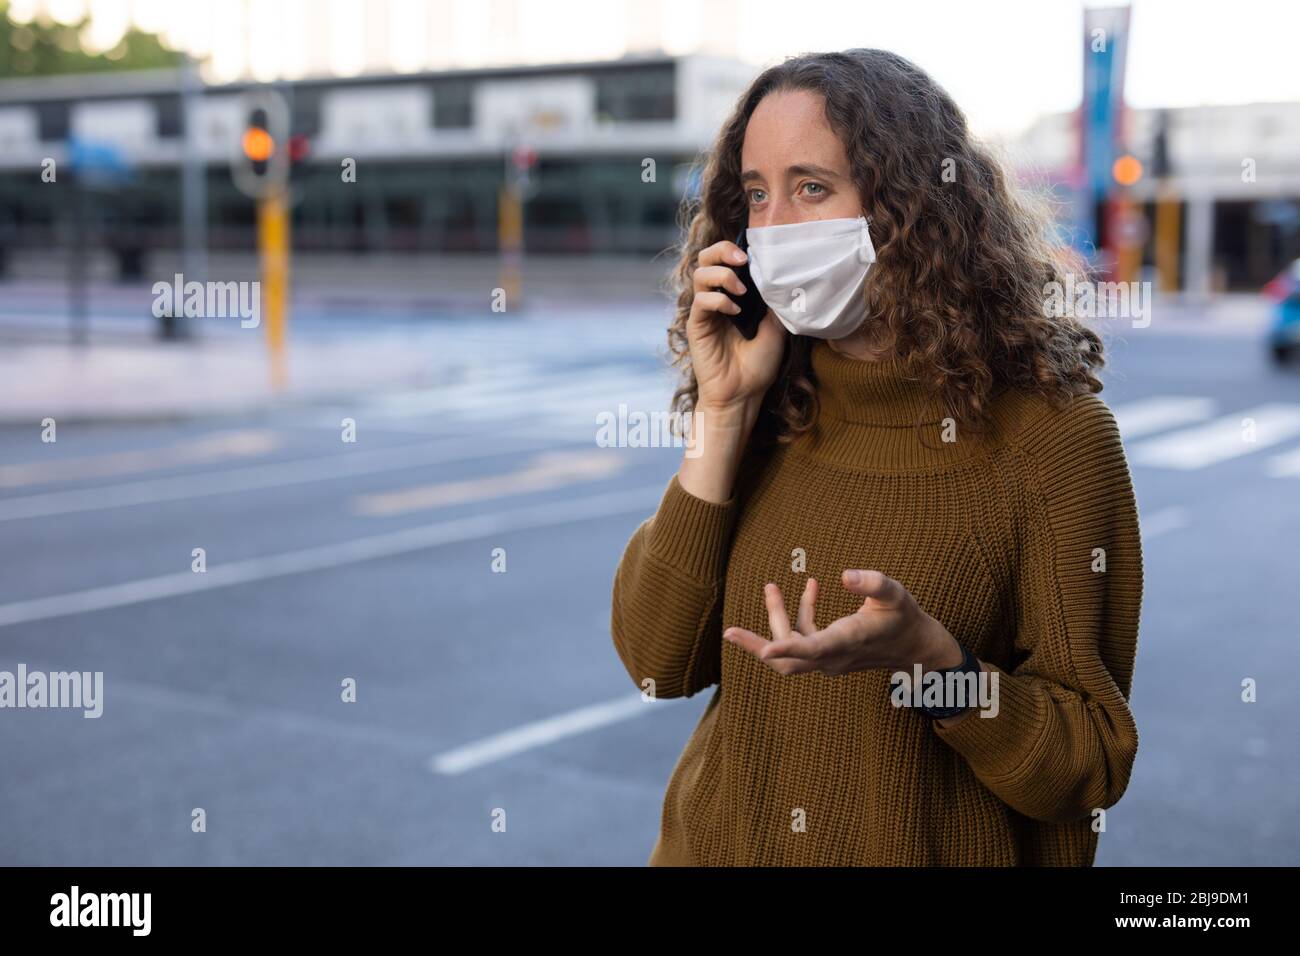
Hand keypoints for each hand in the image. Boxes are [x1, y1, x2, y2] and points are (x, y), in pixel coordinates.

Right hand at [687, 240, 785, 413]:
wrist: (743, 394)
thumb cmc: (758, 364)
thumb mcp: (777, 327)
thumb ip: (774, 301)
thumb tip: (782, 275)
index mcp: (734, 294)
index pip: (726, 259)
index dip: (736, 249)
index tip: (756, 254)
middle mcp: (716, 298)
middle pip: (706, 257)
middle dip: (723, 250)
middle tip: (743, 260)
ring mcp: (705, 311)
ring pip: (699, 274)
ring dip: (722, 275)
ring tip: (741, 290)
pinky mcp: (697, 326)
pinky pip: (700, 301)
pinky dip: (718, 300)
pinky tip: (734, 311)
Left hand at [723, 570, 963, 677]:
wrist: (914, 648)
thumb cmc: (904, 617)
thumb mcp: (896, 594)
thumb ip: (873, 582)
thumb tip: (843, 574)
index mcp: (848, 641)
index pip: (813, 648)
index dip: (788, 647)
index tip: (765, 648)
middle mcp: (834, 657)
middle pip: (787, 662)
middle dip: (758, 644)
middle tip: (730, 631)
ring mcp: (828, 661)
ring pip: (789, 652)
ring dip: (778, 619)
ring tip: (772, 587)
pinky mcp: (826, 656)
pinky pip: (802, 641)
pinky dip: (799, 616)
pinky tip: (811, 588)